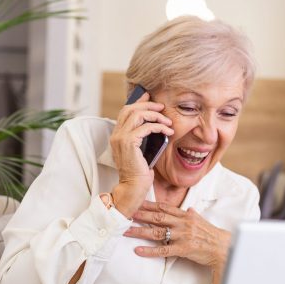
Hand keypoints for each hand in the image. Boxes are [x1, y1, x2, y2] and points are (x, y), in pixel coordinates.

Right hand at [109, 92, 173, 217]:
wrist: (133, 187)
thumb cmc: (139, 172)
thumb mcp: (140, 150)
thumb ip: (142, 137)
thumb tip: (153, 123)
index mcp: (117, 135)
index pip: (125, 111)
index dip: (138, 102)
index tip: (149, 96)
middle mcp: (116, 134)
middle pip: (131, 109)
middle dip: (148, 105)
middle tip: (162, 107)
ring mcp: (121, 138)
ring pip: (138, 115)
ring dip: (156, 115)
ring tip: (168, 122)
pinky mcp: (129, 143)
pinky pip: (146, 127)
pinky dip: (159, 126)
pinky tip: (168, 131)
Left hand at [124, 201, 230, 283]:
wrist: (223, 247)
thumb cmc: (212, 235)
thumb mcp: (202, 221)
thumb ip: (192, 215)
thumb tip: (188, 209)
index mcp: (186, 215)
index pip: (165, 207)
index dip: (150, 204)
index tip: (138, 202)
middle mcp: (183, 223)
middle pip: (158, 217)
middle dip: (141, 215)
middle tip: (126, 213)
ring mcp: (182, 236)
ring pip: (157, 232)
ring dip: (140, 231)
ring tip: (127, 231)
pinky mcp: (183, 249)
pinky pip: (163, 250)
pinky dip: (149, 251)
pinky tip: (138, 251)